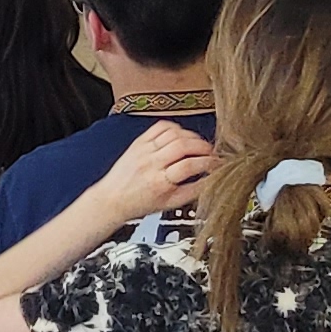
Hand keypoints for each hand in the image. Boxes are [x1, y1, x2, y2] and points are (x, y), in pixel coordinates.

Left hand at [91, 122, 219, 221]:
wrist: (112, 198)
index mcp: (159, 182)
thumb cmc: (139, 204)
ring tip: (200, 145)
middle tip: (212, 153)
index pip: (189, 166)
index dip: (209, 163)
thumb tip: (212, 180)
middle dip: (203, 147)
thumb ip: (193, 191)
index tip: (218, 164)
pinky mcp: (139, 142)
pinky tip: (182, 135)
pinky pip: (160, 127)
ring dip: (192, 136)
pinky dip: (175, 128)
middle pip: (183, 146)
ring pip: (173, 134)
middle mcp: (151, 163)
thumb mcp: (170, 204)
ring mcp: (144, 150)